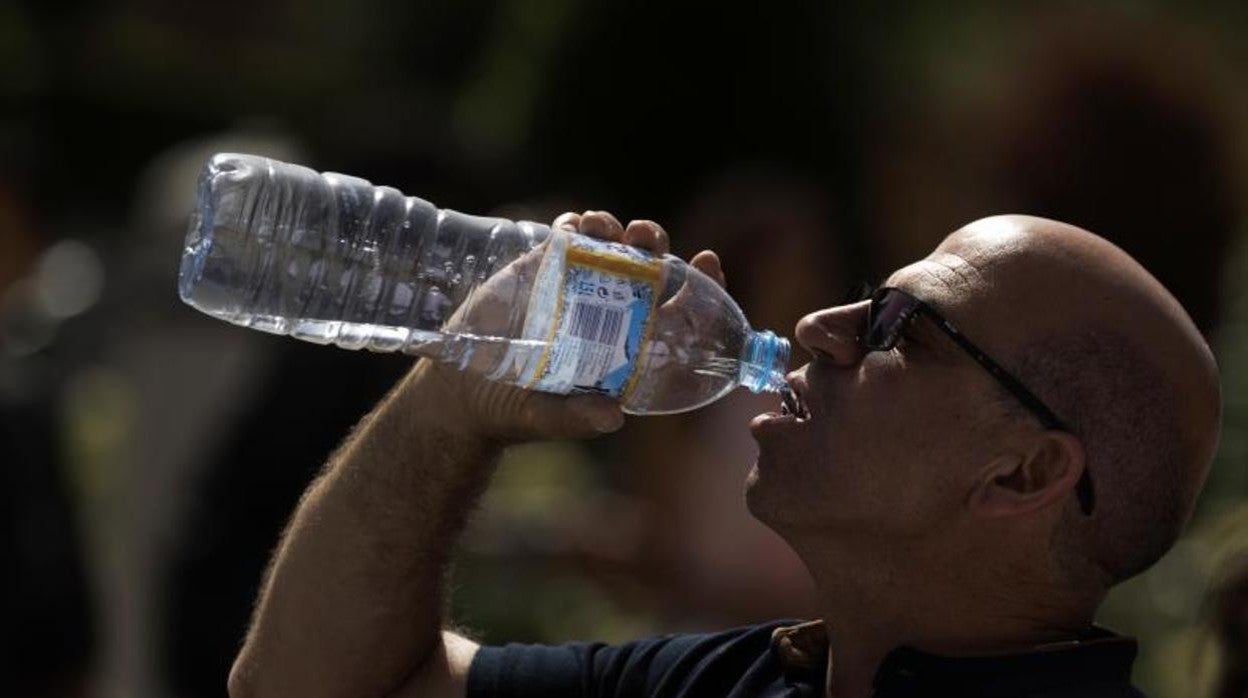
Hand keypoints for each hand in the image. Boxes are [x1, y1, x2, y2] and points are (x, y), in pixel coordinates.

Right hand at [406, 210, 724, 442]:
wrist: (462, 393)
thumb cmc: (515, 412)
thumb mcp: (547, 419)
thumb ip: (578, 418)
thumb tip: (612, 418)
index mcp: (629, 348)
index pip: (680, 312)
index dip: (702, 286)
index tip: (709, 261)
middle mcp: (611, 313)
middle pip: (650, 269)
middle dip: (655, 245)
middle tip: (645, 238)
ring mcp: (578, 287)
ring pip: (612, 246)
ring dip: (615, 229)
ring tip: (604, 227)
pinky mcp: (542, 269)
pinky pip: (568, 238)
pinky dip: (575, 226)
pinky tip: (573, 227)